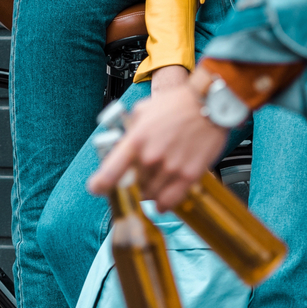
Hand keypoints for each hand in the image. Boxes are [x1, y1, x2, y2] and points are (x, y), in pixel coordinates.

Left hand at [88, 71, 228, 209]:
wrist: (208, 103)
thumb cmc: (178, 103)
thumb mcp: (143, 110)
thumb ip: (129, 129)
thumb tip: (120, 142)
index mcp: (136, 140)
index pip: (110, 173)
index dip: (100, 185)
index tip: (98, 188)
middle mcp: (151, 157)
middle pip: (132, 187)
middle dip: (132, 184)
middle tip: (137, 177)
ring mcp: (171, 168)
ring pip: (150, 195)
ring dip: (148, 192)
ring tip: (153, 181)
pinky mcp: (189, 175)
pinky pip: (170, 200)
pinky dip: (163, 204)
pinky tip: (162, 200)